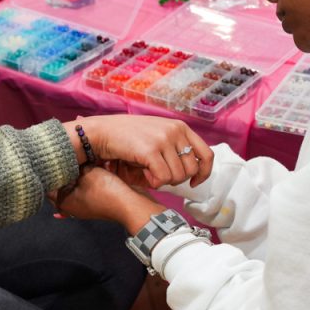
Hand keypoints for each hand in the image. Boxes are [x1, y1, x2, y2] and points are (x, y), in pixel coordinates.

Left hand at [53, 165, 163, 231]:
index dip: (49, 169)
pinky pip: (89, 184)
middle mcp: (72, 205)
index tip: (50, 156)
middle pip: (63, 183)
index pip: (49, 184)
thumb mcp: (88, 172)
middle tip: (64, 152)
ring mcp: (86, 203)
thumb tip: (70, 158)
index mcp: (64, 201)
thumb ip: (77, 165)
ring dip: (78, 171)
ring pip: (76, 183)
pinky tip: (91, 163)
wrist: (132, 204)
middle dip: (65, 169)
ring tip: (78, 154)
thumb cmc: (105, 190)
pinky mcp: (98, 199)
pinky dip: (88, 175)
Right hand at [67, 115, 213, 188]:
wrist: (103, 132)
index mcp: (180, 127)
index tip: (194, 182)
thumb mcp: (158, 136)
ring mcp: (163, 139)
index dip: (204, 173)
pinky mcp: (150, 150)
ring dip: (164, 181)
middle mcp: (175, 131)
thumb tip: (193, 173)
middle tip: (159, 175)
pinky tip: (144, 174)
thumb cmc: (129, 138)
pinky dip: (154, 183)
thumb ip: (175, 148)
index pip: (207, 154)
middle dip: (177, 179)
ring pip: (178, 177)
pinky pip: (163, 178)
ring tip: (149, 172)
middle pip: (191, 169)